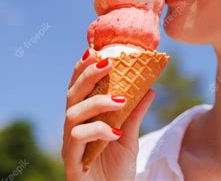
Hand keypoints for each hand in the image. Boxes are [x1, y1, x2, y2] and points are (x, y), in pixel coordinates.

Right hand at [62, 48, 154, 180]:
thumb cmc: (117, 170)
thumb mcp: (129, 137)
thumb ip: (135, 113)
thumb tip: (150, 88)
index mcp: (84, 119)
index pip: (79, 89)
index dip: (83, 69)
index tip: (94, 51)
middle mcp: (73, 129)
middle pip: (72, 95)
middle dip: (88, 75)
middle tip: (108, 63)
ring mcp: (70, 146)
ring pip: (72, 114)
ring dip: (97, 102)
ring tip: (121, 100)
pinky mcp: (72, 162)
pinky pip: (77, 139)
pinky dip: (97, 131)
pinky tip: (115, 133)